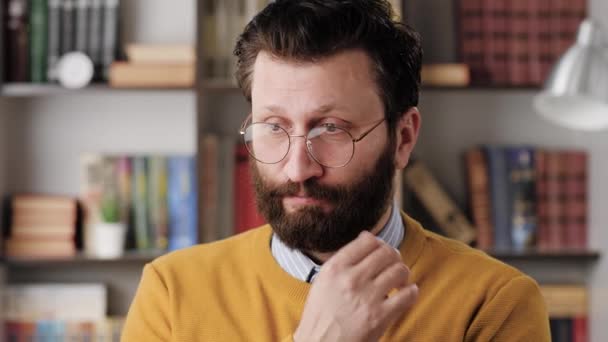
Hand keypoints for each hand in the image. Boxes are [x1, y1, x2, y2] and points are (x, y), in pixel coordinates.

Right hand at [293, 231, 417, 341]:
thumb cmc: (321, 315)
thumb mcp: (323, 281)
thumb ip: (343, 261)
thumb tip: (367, 238)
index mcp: (335, 268)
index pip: (367, 241)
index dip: (379, 243)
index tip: (381, 251)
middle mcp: (351, 279)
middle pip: (386, 252)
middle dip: (394, 257)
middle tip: (393, 265)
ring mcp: (367, 297)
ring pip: (399, 270)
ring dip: (403, 275)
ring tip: (399, 282)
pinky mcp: (380, 317)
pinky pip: (408, 295)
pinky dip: (411, 292)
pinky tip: (406, 294)